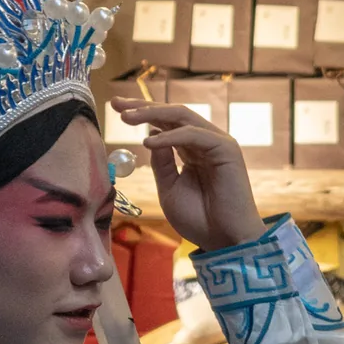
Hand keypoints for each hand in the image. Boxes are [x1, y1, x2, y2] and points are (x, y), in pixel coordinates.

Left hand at [111, 99, 264, 251]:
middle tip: (117, 104)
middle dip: (143, 106)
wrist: (224, 240)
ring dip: (153, 114)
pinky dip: (171, 136)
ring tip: (126, 118)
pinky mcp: (227, 149)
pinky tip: (149, 141)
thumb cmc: (199, 219)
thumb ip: (161, 162)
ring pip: (182, 116)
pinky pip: (194, 134)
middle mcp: (205, 141)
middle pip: (172, 114)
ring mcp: (217, 142)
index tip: (116, 108)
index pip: (165, 123)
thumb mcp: (169, 187)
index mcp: (191, 149)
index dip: (142, 113)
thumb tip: (149, 135)